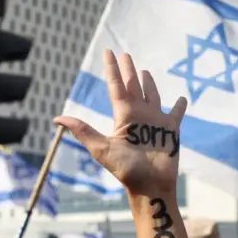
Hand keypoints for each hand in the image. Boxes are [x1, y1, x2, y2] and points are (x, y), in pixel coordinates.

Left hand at [53, 50, 187, 194]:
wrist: (149, 185)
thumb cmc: (125, 169)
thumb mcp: (101, 148)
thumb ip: (82, 131)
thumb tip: (56, 119)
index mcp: (124, 116)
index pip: (116, 86)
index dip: (112, 69)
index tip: (109, 52)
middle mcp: (139, 115)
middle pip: (133, 86)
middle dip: (129, 70)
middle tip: (126, 54)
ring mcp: (155, 121)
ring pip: (152, 95)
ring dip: (149, 84)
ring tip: (145, 71)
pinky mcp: (171, 129)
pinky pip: (176, 113)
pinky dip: (180, 106)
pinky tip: (182, 99)